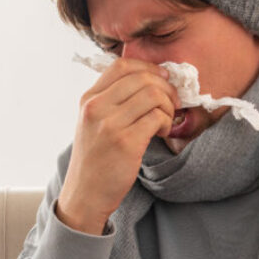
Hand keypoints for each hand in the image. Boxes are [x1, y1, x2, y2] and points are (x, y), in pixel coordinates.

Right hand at [57, 58, 177, 233]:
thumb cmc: (95, 158)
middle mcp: (96, 107)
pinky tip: (161, 133)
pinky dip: (166, 122)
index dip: (149, 67)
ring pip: (153, 95)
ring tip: (165, 120)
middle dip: (166, 88)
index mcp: (88, 98)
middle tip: (173, 103)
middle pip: (142, 78)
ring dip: (168, 106)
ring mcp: (110, 124)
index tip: (163, 78)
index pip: (122, 65)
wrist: (86, 194)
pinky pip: (157, 117)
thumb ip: (112, 100)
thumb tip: (150, 80)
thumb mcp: (92, 122)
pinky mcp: (126, 143)